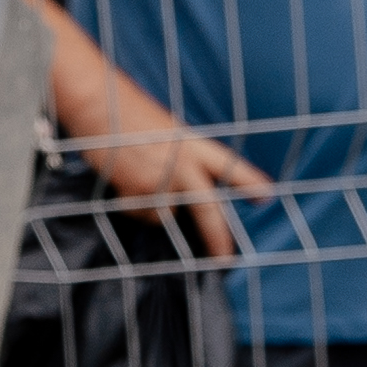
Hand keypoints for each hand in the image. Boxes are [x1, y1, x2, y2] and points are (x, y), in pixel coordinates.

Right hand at [62, 62, 270, 259]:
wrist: (102, 107)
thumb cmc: (136, 120)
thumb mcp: (172, 134)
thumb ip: (188, 160)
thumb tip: (196, 193)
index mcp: (195, 146)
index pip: (228, 167)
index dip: (249, 183)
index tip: (265, 197)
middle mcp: (182, 164)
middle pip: (207, 209)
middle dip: (217, 237)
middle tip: (224, 258)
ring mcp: (159, 179)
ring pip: (166, 216)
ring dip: (155, 209)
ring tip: (141, 181)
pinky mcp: (136, 191)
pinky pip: (141, 214)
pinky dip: (134, 206)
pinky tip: (126, 184)